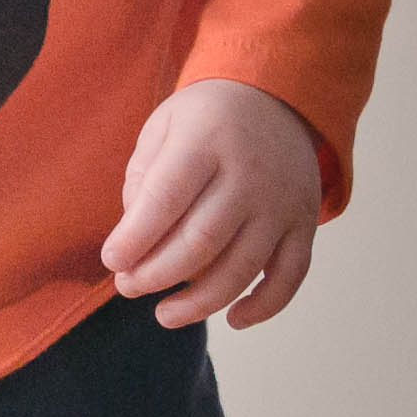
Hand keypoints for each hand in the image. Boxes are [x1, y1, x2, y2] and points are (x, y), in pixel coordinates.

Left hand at [103, 79, 324, 329]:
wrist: (276, 96)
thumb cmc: (205, 119)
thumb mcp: (164, 126)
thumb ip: (143, 178)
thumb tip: (133, 238)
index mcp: (206, 141)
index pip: (167, 198)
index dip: (135, 238)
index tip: (112, 261)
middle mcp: (250, 174)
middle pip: (202, 241)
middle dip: (157, 274)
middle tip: (127, 287)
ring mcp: (282, 202)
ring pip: (243, 267)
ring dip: (200, 302)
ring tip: (164, 314)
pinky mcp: (305, 223)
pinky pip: (290, 276)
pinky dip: (265, 306)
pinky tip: (233, 319)